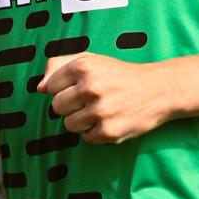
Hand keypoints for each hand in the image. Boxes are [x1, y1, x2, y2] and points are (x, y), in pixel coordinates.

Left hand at [38, 52, 169, 143]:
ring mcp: (100, 111)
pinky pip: (86, 138)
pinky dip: (96, 133)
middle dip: (70, 106)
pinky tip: (110, 120)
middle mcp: (90, 87)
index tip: (79, 88)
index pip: (50, 87)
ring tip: (100, 111)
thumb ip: (60, 66)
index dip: (63, 89)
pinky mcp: (109, 132)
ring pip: (69, 125)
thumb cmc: (120, 75)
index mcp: (84, 66)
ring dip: (82, 121)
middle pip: (57, 107)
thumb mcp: (92, 60)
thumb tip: (40, 88)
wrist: (158, 90)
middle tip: (90, 101)